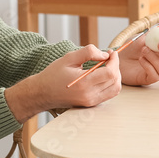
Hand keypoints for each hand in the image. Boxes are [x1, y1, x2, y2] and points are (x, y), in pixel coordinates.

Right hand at [5, 45, 120, 122]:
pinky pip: (109, 94)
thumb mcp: (69, 58)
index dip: (114, 60)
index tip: (111, 52)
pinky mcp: (90, 104)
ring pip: (115, 89)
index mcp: (83, 83)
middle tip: (109, 57)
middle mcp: (89, 95)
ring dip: (116, 75)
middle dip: (116, 66)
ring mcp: (90, 102)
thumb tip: (105, 54)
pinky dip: (111, 83)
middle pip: (115, 81)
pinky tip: (103, 74)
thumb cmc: (53, 74)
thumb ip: (88, 52)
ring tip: (107, 65)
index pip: (110, 73)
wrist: (42, 93)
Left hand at [119, 32, 158, 85]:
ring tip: (143, 50)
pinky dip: (148, 66)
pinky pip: (154, 76)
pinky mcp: (149, 79)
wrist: (120, 58)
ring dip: (155, 59)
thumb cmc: (132, 48)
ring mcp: (157, 72)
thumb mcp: (142, 38)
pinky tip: (141, 59)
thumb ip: (152, 34)